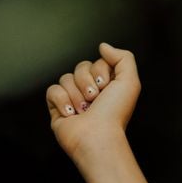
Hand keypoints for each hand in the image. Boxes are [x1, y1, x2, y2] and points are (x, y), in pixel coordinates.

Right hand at [45, 41, 139, 163]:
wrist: (97, 136)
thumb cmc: (114, 114)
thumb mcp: (129, 81)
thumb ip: (123, 57)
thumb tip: (103, 46)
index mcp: (107, 86)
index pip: (96, 62)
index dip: (100, 71)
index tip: (106, 86)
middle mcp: (90, 92)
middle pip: (80, 67)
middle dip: (86, 82)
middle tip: (95, 99)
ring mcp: (73, 100)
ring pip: (66, 78)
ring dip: (76, 94)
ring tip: (84, 110)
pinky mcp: (58, 109)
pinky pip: (52, 90)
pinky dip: (62, 100)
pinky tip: (71, 114)